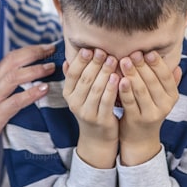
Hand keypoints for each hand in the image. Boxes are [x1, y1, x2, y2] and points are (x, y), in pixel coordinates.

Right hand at [0, 44, 56, 163]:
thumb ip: (2, 88)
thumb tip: (23, 80)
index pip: (10, 58)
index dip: (28, 50)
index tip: (45, 47)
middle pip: (12, 61)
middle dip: (33, 53)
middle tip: (51, 50)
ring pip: (14, 77)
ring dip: (35, 70)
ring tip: (51, 68)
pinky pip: (15, 101)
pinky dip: (31, 94)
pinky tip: (44, 89)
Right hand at [63, 48, 119, 167]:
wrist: (97, 138)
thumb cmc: (91, 109)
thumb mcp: (79, 95)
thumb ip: (75, 78)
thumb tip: (66, 61)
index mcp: (68, 94)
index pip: (72, 74)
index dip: (80, 61)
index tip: (89, 48)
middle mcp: (74, 104)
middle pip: (85, 80)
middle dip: (95, 64)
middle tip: (104, 51)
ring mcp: (87, 113)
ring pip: (96, 89)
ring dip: (105, 73)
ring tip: (113, 60)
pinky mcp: (101, 120)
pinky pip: (107, 102)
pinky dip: (112, 88)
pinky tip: (119, 77)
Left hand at [117, 51, 181, 165]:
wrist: (140, 138)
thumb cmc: (149, 110)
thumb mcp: (162, 97)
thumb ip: (169, 82)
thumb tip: (178, 66)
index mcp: (172, 96)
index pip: (166, 76)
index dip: (157, 63)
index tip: (147, 52)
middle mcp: (164, 105)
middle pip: (152, 81)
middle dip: (142, 66)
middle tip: (132, 53)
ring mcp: (150, 114)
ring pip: (141, 90)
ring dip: (132, 74)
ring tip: (124, 61)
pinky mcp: (136, 120)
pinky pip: (129, 102)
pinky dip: (124, 90)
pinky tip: (118, 79)